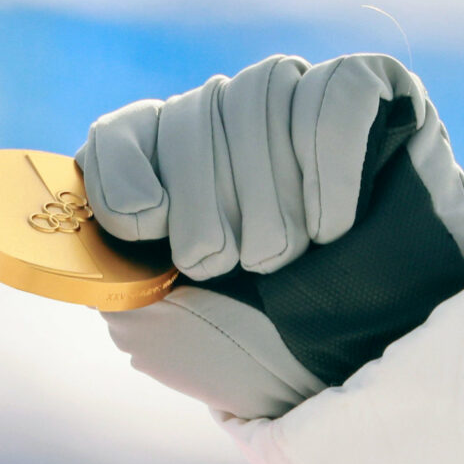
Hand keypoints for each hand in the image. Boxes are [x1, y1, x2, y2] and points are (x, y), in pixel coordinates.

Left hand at [75, 54, 463, 421]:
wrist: (376, 370)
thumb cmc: (264, 351)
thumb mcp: (163, 330)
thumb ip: (110, 275)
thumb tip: (87, 221)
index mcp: (166, 173)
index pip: (120, 134)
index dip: (127, 173)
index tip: (146, 229)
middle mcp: (227, 126)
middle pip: (194, 112)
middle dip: (208, 205)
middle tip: (237, 268)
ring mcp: (297, 105)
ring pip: (261, 93)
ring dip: (270, 196)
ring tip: (287, 259)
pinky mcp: (371, 94)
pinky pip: (333, 94)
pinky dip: (328, 165)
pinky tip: (333, 226)